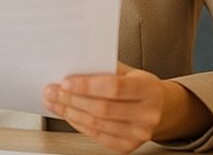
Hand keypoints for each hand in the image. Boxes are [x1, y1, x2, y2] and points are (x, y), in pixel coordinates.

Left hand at [43, 63, 211, 153]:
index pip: (114, 87)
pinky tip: (69, 114)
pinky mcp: (128, 146)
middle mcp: (147, 114)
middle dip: (71, 99)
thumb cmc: (140, 86)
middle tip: (52, 91)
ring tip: (55, 101)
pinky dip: (78, 124)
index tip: (66, 81)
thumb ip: (105, 68)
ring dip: (70, 112)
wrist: (160, 108)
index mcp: (148, 89)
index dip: (87, 85)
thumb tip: (74, 66)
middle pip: (102, 109)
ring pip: (96, 124)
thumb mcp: (129, 71)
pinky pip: (97, 136)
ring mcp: (139, 133)